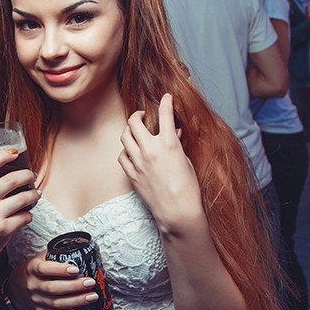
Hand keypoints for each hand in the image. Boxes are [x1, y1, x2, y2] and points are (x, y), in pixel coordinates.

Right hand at [0, 148, 39, 261]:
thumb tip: (15, 170)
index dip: (2, 155)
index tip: (15, 152)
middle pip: (12, 179)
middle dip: (28, 176)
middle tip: (32, 177)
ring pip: (24, 198)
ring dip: (34, 195)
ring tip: (35, 195)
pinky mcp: (4, 229)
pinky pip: (26, 216)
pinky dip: (29, 215)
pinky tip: (25, 215)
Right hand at [7, 252, 96, 309]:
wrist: (18, 285)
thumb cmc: (34, 268)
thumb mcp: (40, 257)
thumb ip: (56, 254)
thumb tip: (80, 247)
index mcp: (32, 269)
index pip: (44, 269)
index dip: (60, 270)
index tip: (75, 269)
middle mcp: (33, 285)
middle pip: (53, 288)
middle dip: (73, 286)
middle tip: (90, 282)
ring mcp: (37, 300)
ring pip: (57, 304)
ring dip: (77, 301)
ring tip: (92, 296)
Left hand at [119, 94, 202, 233]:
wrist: (177, 211)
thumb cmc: (187, 188)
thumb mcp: (186, 161)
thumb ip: (178, 144)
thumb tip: (175, 132)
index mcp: (169, 143)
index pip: (165, 114)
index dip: (166, 102)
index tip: (166, 98)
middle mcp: (150, 150)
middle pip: (134, 122)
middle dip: (137, 115)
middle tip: (142, 115)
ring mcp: (138, 162)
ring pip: (125, 137)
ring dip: (130, 131)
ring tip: (135, 131)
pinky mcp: (132, 174)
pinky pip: (122, 156)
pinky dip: (126, 150)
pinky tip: (131, 151)